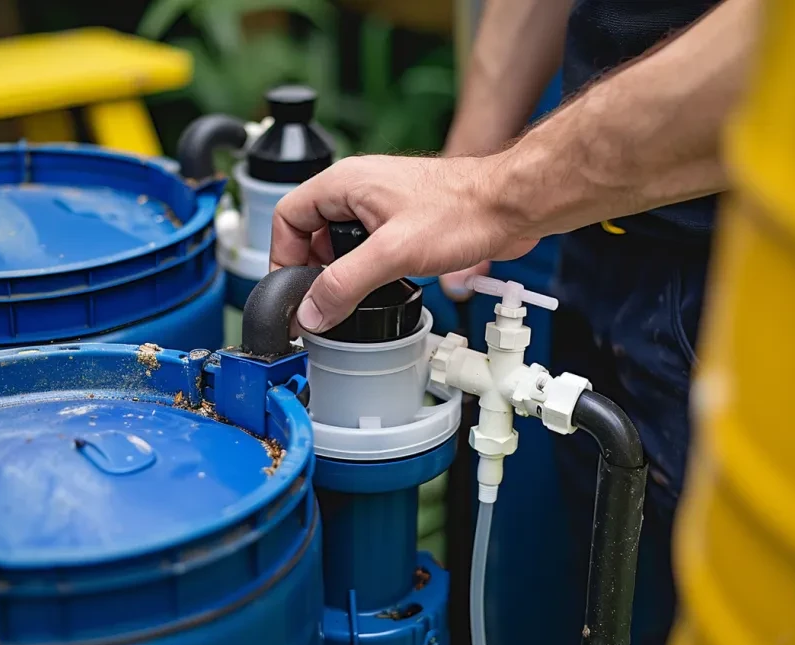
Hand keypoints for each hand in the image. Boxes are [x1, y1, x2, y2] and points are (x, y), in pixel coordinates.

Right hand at [270, 154, 540, 333]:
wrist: (511, 205)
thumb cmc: (463, 210)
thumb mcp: (393, 253)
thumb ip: (345, 284)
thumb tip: (311, 312)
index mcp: (344, 183)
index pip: (287, 217)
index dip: (283, 256)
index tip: (295, 290)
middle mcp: (358, 189)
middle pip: (310, 232)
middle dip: (314, 269)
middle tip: (326, 300)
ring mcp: (380, 204)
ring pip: (340, 242)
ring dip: (343, 272)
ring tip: (357, 295)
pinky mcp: (402, 220)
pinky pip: (368, 246)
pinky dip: (367, 269)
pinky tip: (384, 285)